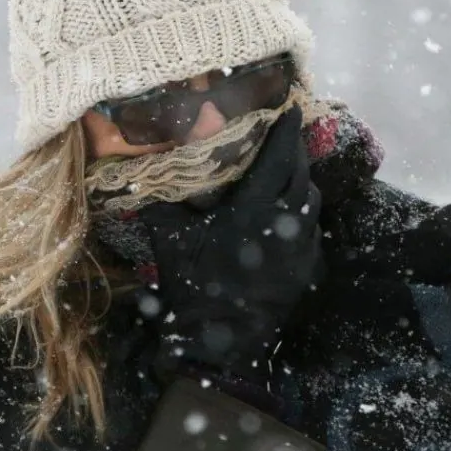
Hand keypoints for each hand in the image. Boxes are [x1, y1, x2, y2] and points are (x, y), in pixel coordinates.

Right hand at [139, 107, 324, 388]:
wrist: (221, 343)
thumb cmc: (194, 286)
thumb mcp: (170, 240)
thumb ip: (159, 203)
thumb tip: (138, 177)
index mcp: (253, 208)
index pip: (278, 157)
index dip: (286, 130)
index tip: (292, 107)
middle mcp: (286, 222)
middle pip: (302, 174)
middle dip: (295, 152)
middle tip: (284, 137)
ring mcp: (302, 248)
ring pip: (310, 202)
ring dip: (301, 183)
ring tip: (285, 174)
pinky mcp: (308, 269)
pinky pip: (311, 231)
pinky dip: (301, 216)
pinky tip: (283, 218)